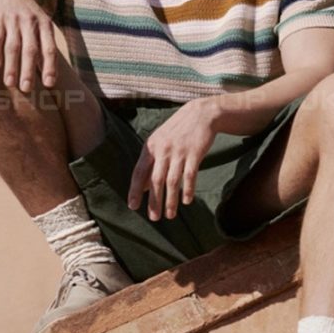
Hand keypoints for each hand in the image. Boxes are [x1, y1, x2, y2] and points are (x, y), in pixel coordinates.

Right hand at [0, 0, 56, 91]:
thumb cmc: (25, 13)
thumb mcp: (39, 23)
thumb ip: (44, 45)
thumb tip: (49, 74)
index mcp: (45, 24)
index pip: (49, 48)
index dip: (49, 66)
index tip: (49, 84)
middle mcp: (30, 21)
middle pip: (30, 50)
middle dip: (28, 70)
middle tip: (26, 89)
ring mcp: (13, 18)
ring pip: (13, 46)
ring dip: (11, 66)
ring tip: (10, 83)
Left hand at [127, 97, 219, 220]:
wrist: (200, 114)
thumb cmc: (177, 131)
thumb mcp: (159, 142)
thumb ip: (150, 163)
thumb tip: (141, 187)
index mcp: (151, 147)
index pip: (139, 172)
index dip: (135, 190)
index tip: (133, 206)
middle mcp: (163, 150)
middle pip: (155, 180)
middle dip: (154, 201)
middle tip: (154, 218)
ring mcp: (179, 151)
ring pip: (173, 181)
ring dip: (170, 200)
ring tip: (170, 215)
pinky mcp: (195, 153)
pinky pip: (190, 175)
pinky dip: (188, 190)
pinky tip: (186, 201)